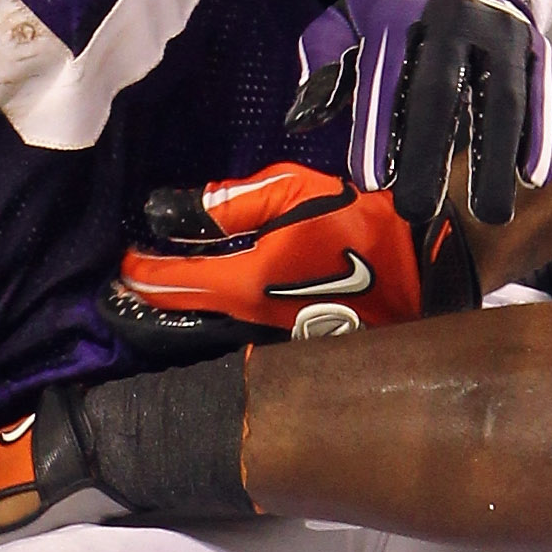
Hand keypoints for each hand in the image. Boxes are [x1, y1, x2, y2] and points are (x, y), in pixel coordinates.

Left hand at [102, 162, 474, 364]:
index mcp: (248, 282)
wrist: (435, 262)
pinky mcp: (306, 360)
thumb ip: (224, 204)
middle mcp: (257, 327)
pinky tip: (206, 328)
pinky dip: (217, 341)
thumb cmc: (362, 217)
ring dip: (178, 334)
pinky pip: (246, 353)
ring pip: (210, 348)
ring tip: (150, 315)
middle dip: (146, 317)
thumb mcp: (291, 191)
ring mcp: (282, 351)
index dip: (137, 277)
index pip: (171, 286)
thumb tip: (164, 212)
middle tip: (118, 302)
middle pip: (182, 329)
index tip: (117, 268)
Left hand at [290, 0, 551, 223]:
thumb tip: (298, 122)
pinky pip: (542, 91)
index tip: (370, 180)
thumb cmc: (395, 10)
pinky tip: (535, 176)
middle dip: (427, 153)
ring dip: (494, 157)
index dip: (376, 129)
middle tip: (416, 210)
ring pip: (500, 96)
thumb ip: (322, 66)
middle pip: (438, 90)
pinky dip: (541, 134)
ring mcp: (500, 30)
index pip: (383, 76)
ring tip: (491, 212)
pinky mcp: (537, 45)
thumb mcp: (348, 19)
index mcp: (396, 15)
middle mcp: (451, 18)